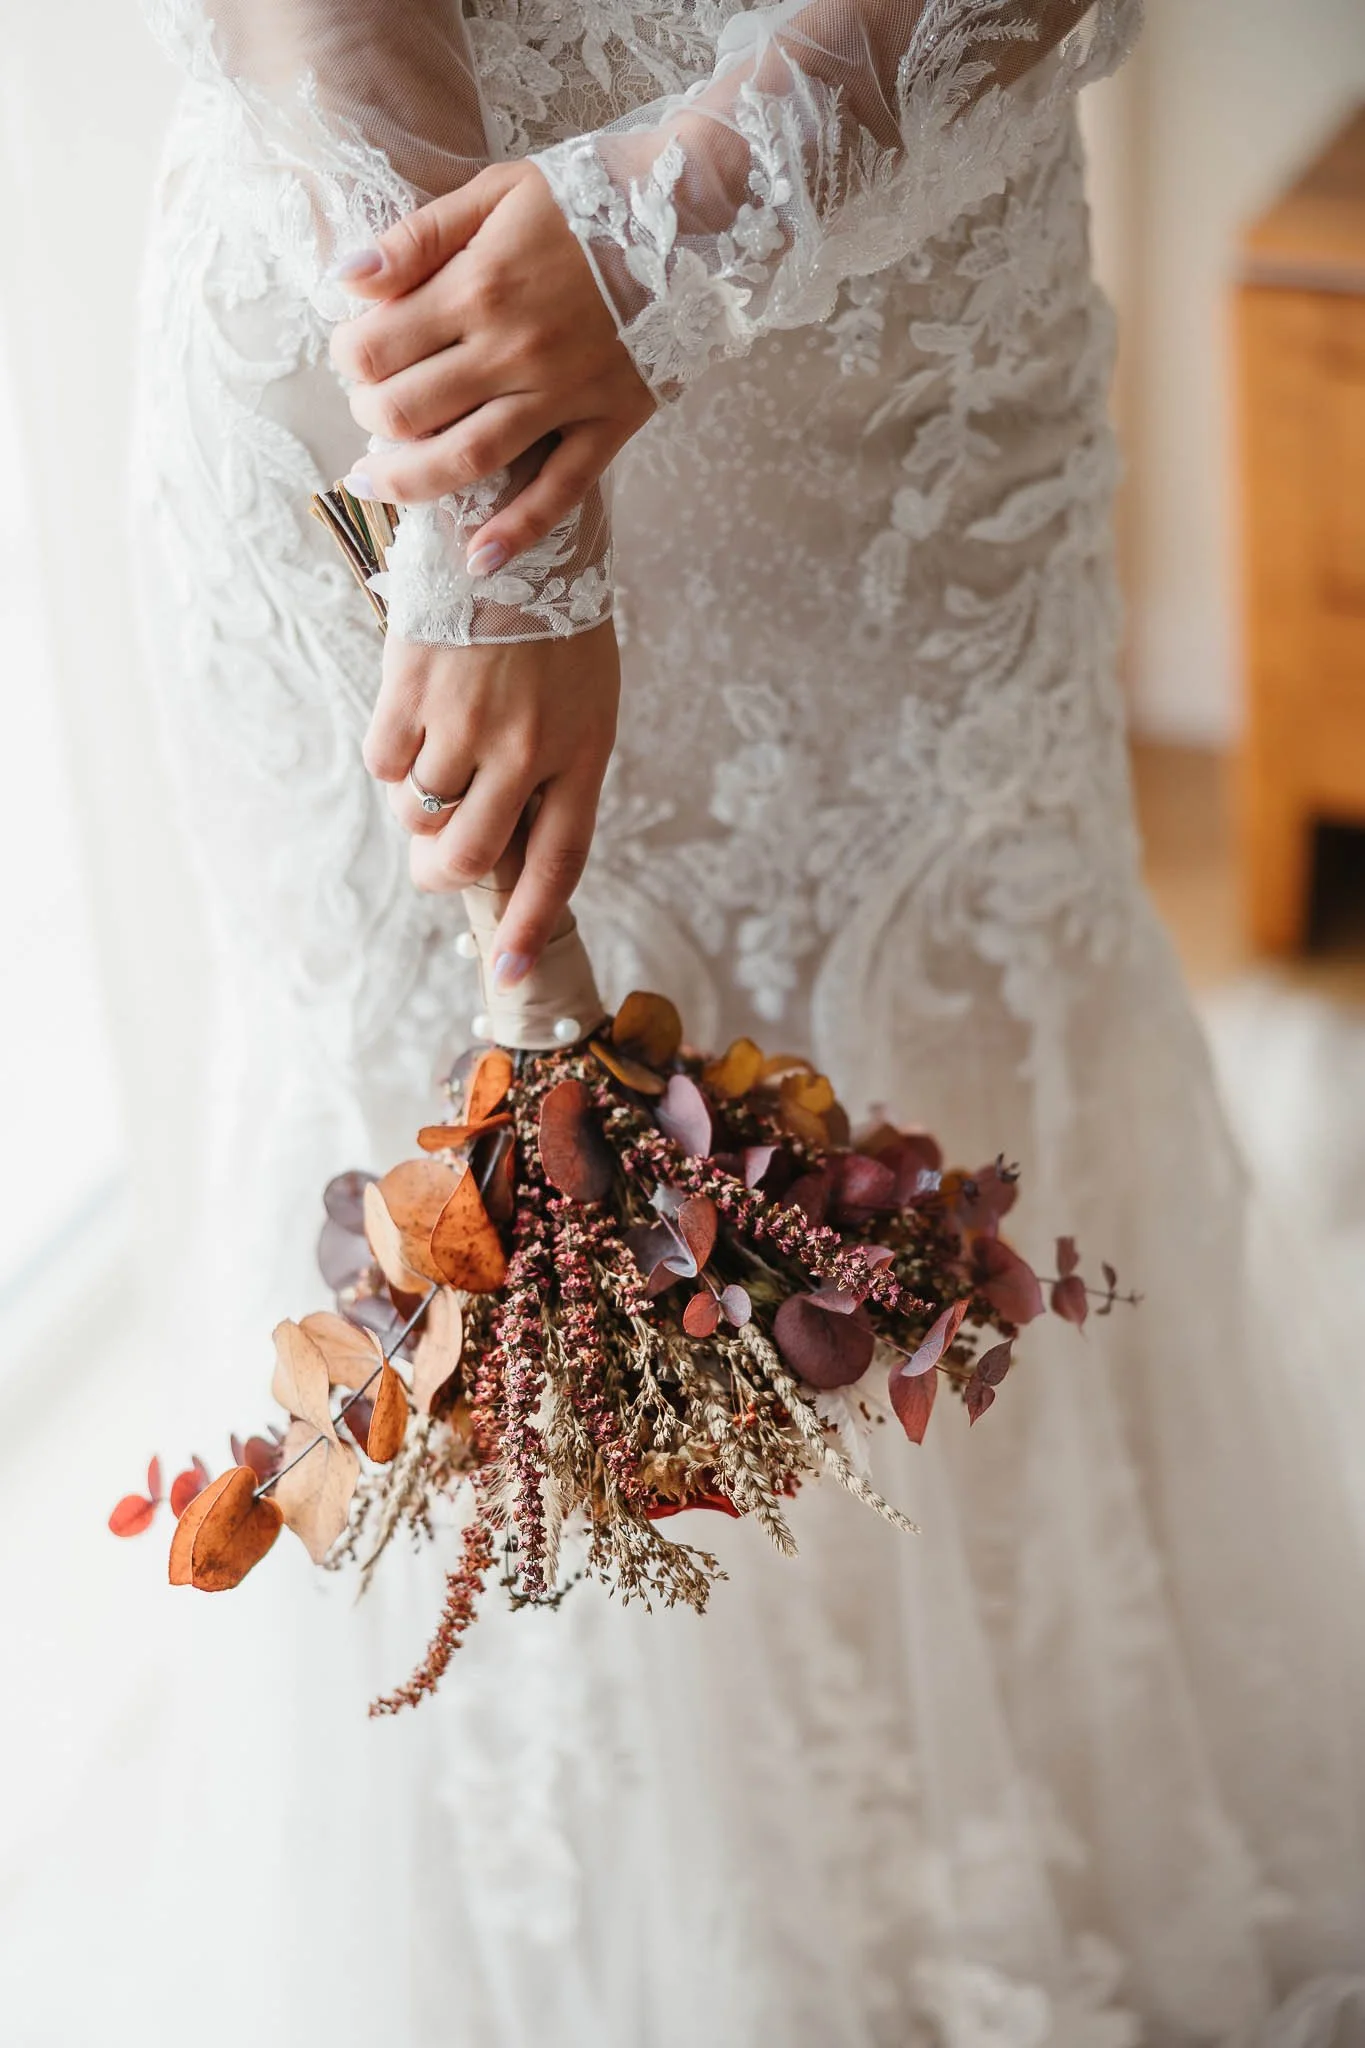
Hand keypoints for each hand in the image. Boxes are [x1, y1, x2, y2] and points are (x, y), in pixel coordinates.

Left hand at [329, 162, 653, 569]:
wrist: (692, 212)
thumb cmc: (585, 198)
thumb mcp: (495, 193)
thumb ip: (416, 238)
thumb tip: (346, 279)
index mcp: (479, 287)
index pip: (375, 348)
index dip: (348, 359)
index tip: (354, 355)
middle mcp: (514, 349)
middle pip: (408, 413)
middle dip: (370, 419)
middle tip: (370, 412)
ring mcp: (564, 394)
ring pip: (467, 460)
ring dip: (409, 483)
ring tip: (377, 485)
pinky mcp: (610, 422)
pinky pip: (560, 490)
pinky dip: (517, 532)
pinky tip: (478, 561)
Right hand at [368, 619, 619, 980]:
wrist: (518, 531)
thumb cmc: (557, 630)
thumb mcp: (586, 704)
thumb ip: (552, 777)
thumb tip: (501, 853)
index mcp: (582, 754)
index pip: (557, 864)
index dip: (529, 926)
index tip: (508, 974)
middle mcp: (526, 747)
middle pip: (468, 856)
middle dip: (441, 873)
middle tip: (435, 859)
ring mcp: (466, 718)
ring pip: (418, 813)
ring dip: (416, 807)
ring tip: (433, 761)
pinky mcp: (413, 686)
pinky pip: (382, 763)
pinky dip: (389, 760)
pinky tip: (411, 721)